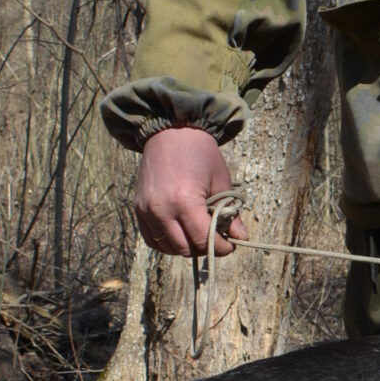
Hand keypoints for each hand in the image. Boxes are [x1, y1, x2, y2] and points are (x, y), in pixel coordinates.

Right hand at [133, 126, 246, 255]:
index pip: (203, 240)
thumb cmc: (200, 153)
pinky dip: (167, 243)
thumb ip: (230, 212)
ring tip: (198, 235)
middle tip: (216, 239)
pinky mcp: (138, 209)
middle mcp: (161, 209)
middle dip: (204, 248)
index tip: (230, 245)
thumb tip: (240, 237)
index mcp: (185, 201)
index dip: (220, 248)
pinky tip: (181, 234)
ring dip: (186, 247)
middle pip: (185, 248)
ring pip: (167, 247)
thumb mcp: (220, 181)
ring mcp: (147, 210)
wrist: (171, 132)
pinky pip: (152, 239)